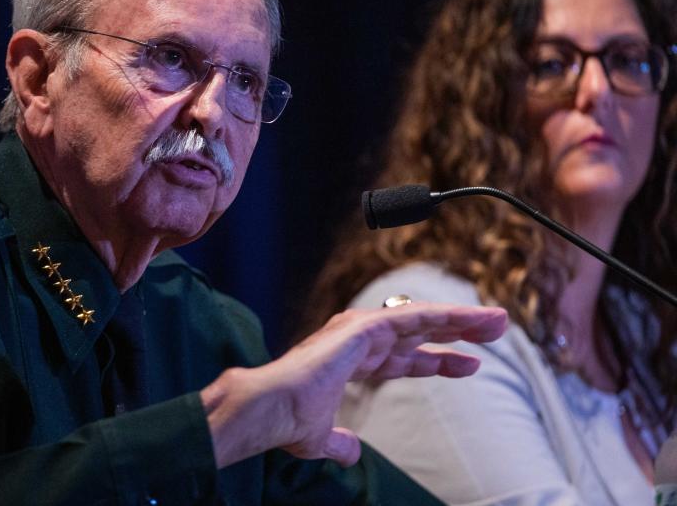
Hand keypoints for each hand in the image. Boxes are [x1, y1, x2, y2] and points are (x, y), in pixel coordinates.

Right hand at [200, 302, 506, 467]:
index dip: (435, 361)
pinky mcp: (361, 328)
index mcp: (350, 362)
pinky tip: (468, 318)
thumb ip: (340, 442)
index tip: (468, 365)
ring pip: (421, 319)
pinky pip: (412, 317)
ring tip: (498, 321)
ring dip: (460, 318)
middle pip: (418, 333)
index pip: (402, 357)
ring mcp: (359, 331)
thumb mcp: (322, 438)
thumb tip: (350, 452)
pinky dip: (442, 316)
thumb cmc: (288, 421)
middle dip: (457, 331)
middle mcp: (357, 341)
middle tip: (496, 330)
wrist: (270, 408)